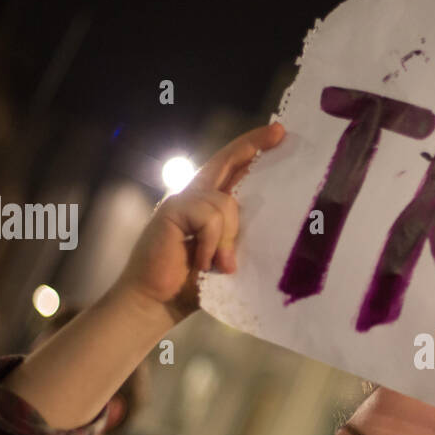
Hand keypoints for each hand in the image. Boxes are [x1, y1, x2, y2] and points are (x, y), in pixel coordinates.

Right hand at [115, 123, 284, 322]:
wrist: (155, 303)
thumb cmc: (192, 284)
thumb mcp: (225, 256)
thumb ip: (238, 235)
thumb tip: (271, 221)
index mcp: (208, 205)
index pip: (232, 170)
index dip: (252, 150)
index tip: (278, 133)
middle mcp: (194, 196)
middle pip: (226, 160)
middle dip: (253, 145)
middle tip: (279, 132)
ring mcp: (182, 201)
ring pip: (225, 203)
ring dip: (228, 238)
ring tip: (220, 266)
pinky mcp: (172, 211)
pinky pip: (209, 217)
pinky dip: (211, 244)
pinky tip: (203, 264)